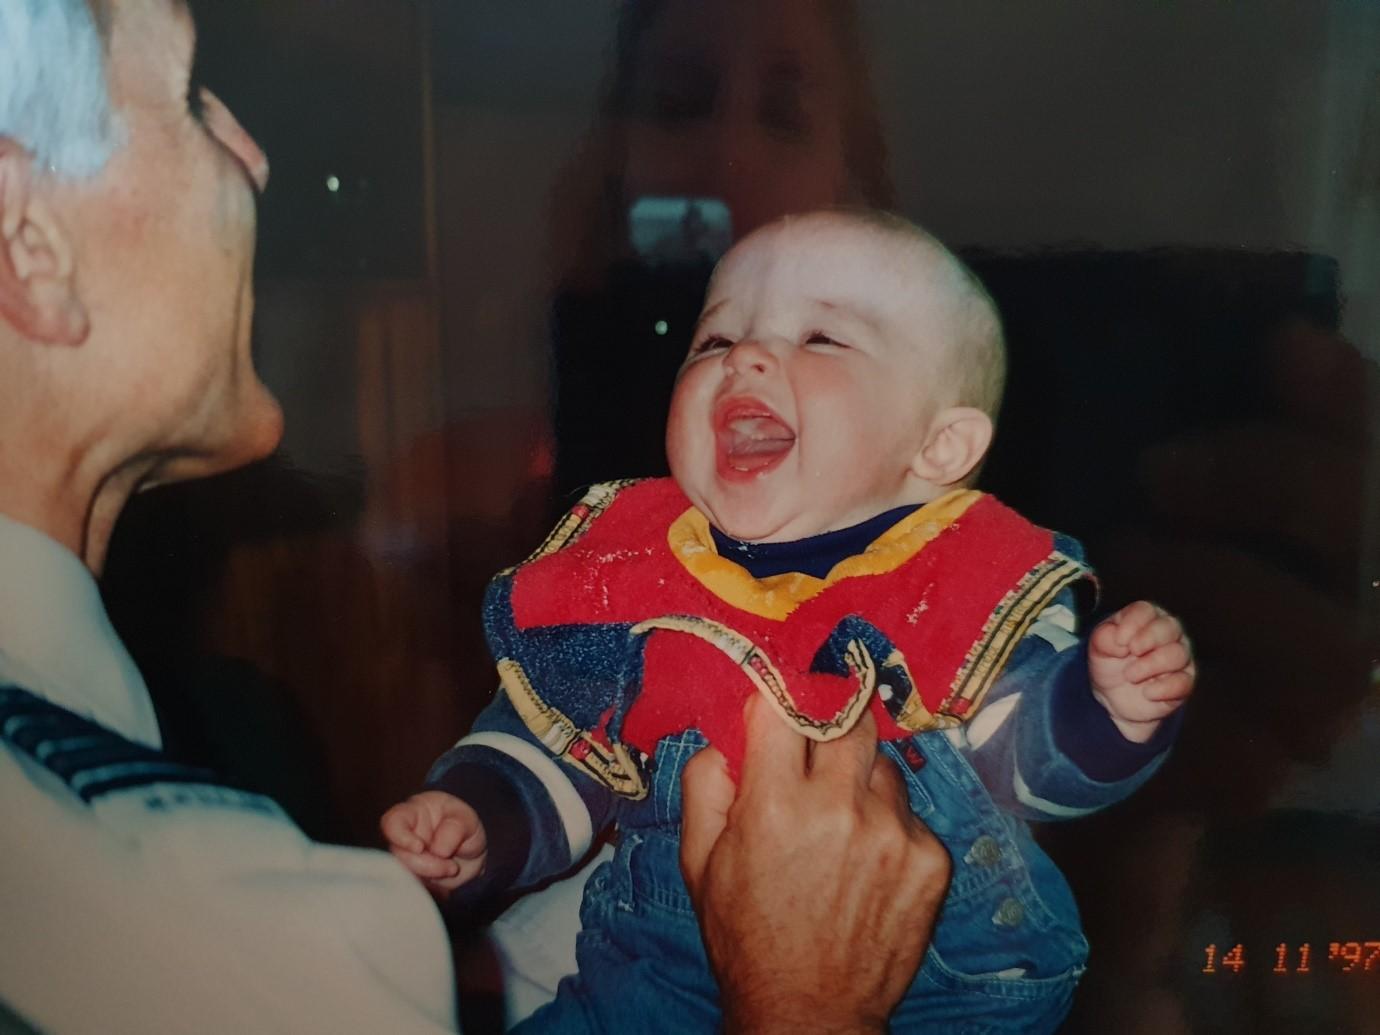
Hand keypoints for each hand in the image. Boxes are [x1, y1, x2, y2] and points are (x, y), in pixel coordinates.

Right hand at [379, 790, 486, 896]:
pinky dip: (432, 889)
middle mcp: (402, 838)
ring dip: (432, 877)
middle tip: (452, 867)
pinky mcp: (411, 879)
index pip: (392, 822)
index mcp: (412, 814)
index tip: (419, 847)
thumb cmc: (464, 825)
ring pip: (406, 875)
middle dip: (426, 865)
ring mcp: (405, 860)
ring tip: (453, 869)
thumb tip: (439, 849)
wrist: (470, 851)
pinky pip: (415, 889)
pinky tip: (446, 880)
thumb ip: (456, 828)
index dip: (400, 836)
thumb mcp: (467, 819)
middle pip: (399, 855)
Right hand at [680, 695, 950, 1034]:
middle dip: (828, 723)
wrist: (808, 1010)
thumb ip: (706, 785)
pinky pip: (910, 813)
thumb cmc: (745, 935)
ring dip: (860, 779)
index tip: (778, 704)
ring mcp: (892, 832)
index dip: (778, 701)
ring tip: (840, 822)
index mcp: (775, 804)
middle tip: (816, 746)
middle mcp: (839, 808)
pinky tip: (867, 861)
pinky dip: (890, 825)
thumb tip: (726, 734)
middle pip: (846, 718)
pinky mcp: (930, 859)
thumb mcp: (698, 861)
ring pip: (882, 765)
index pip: (783, 706)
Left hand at [1089, 600, 1195, 742]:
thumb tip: (1120, 642)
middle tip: (1132, 652)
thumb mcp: (1098, 649)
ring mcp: (1179, 657)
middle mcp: (1167, 634)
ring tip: (1130, 676)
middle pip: (1169, 626)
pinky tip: (1147, 692)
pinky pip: (1184, 682)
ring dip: (1151, 665)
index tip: (1119, 640)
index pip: (1145, 610)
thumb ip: (1104, 638)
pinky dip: (1164, 687)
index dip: (1133, 623)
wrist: (1113, 697)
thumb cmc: (1110, 664)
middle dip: (1149, 639)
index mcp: (1144, 619)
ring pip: (1178, 654)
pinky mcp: (1184, 682)